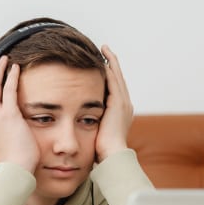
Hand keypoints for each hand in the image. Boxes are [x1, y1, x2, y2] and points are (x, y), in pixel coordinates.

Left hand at [95, 45, 133, 161]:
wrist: (112, 155)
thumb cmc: (101, 149)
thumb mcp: (96, 132)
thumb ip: (90, 123)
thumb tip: (78, 121)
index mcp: (120, 112)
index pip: (115, 88)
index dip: (110, 75)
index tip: (103, 65)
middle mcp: (125, 105)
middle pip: (118, 78)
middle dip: (112, 64)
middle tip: (105, 50)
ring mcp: (123, 103)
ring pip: (117, 76)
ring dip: (111, 61)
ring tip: (105, 49)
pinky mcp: (118, 103)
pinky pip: (114, 81)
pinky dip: (110, 69)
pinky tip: (103, 59)